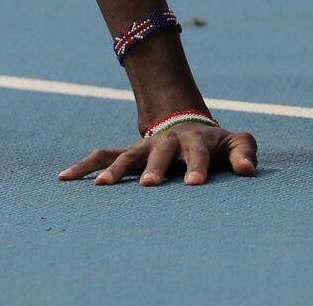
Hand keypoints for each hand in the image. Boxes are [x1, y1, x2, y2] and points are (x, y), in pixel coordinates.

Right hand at [57, 124, 257, 185]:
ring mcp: (145, 146)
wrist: (189, 126)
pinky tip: (63, 177)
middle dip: (156, 168)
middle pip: (160, 153)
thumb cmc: (216, 144)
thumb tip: (248, 171)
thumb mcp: (236, 143)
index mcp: (195, 140)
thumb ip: (244, 153)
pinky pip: (102, 156)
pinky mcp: (128, 154)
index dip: (197, 167)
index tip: (195, 185)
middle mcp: (167, 142)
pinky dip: (83, 165)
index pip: (198, 153)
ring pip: (127, 155)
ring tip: (102, 186)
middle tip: (151, 185)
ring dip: (115, 170)